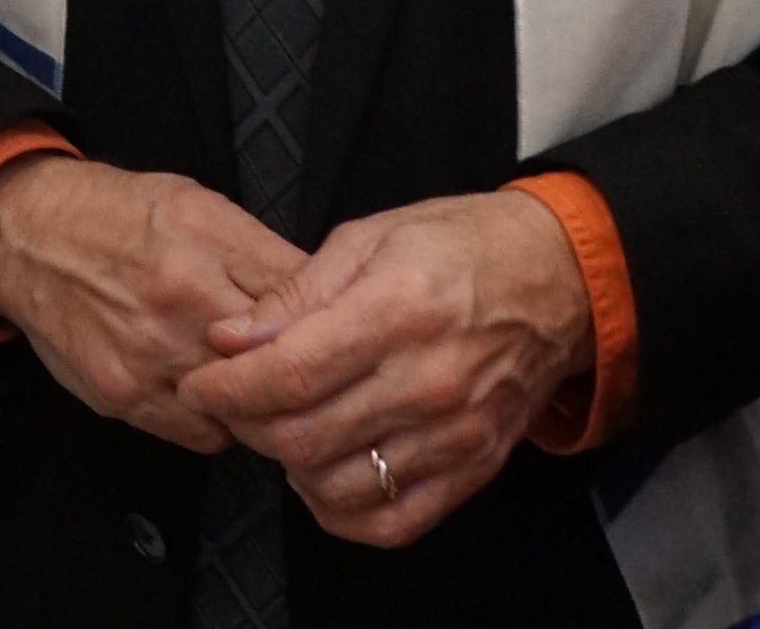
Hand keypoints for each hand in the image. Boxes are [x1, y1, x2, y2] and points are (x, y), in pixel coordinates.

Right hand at [0, 155, 303, 453]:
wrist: (25, 234)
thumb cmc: (118, 213)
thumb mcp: (199, 205)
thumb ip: (261, 252)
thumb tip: (325, 293)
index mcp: (210, 247)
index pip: (302, 304)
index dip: (331, 322)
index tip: (337, 333)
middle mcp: (182, 305)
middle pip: (279, 368)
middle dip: (303, 375)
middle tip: (310, 374)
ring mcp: (151, 359)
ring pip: (246, 414)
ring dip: (262, 406)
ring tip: (259, 387)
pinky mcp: (124, 397)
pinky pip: (202, 437)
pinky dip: (219, 424)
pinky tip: (213, 398)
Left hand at [179, 190, 594, 548]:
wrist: (559, 281)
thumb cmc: (462, 247)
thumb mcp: (370, 237)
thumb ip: (296, 293)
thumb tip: (232, 337)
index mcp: (396, 312)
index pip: (288, 375)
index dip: (227, 387)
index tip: (200, 380)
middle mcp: (427, 383)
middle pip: (304, 438)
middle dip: (246, 425)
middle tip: (232, 402)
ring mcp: (453, 435)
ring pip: (338, 486)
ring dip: (289, 467)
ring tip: (280, 429)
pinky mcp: (472, 469)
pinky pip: (393, 522)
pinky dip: (343, 512)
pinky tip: (324, 475)